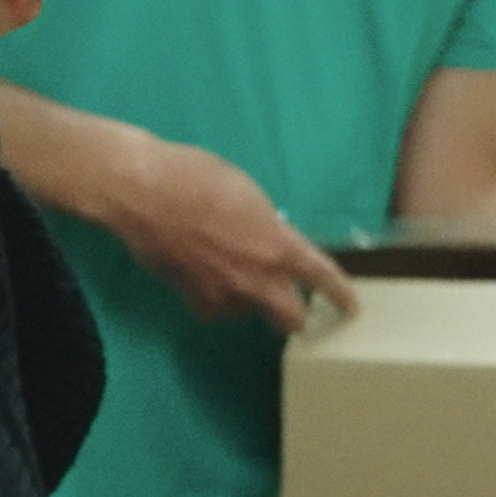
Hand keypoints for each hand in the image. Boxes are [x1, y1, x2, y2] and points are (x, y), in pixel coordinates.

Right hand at [107, 137, 361, 331]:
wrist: (144, 191)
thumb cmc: (197, 177)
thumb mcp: (247, 193)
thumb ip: (264, 225)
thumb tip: (265, 238)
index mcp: (277, 245)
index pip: (321, 277)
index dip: (341, 295)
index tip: (351, 308)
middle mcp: (255, 277)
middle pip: (288, 319)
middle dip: (294, 316)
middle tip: (291, 307)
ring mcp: (222, 292)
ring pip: (246, 315)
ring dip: (248, 304)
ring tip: (239, 285)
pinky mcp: (190, 296)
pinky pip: (212, 311)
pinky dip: (215, 303)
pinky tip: (207, 286)